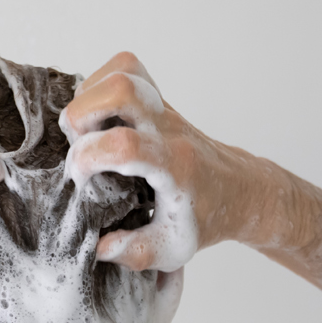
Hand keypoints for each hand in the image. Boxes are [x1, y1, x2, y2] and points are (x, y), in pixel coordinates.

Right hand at [61, 52, 254, 271]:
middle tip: (81, 147)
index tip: (81, 182)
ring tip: (87, 131)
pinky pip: (127, 69)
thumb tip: (97, 247)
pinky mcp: (157, 100)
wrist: (240, 190)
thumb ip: (135, 253)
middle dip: (82, 115)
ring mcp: (164, 110)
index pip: (124, 145)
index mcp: (173, 166)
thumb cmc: (207, 218)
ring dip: (89, 96)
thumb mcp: (174, 248)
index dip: (88, 158)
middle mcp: (168, 129)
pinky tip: (99, 119)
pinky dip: (100, 85)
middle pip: (122, 89)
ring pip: (123, 71)